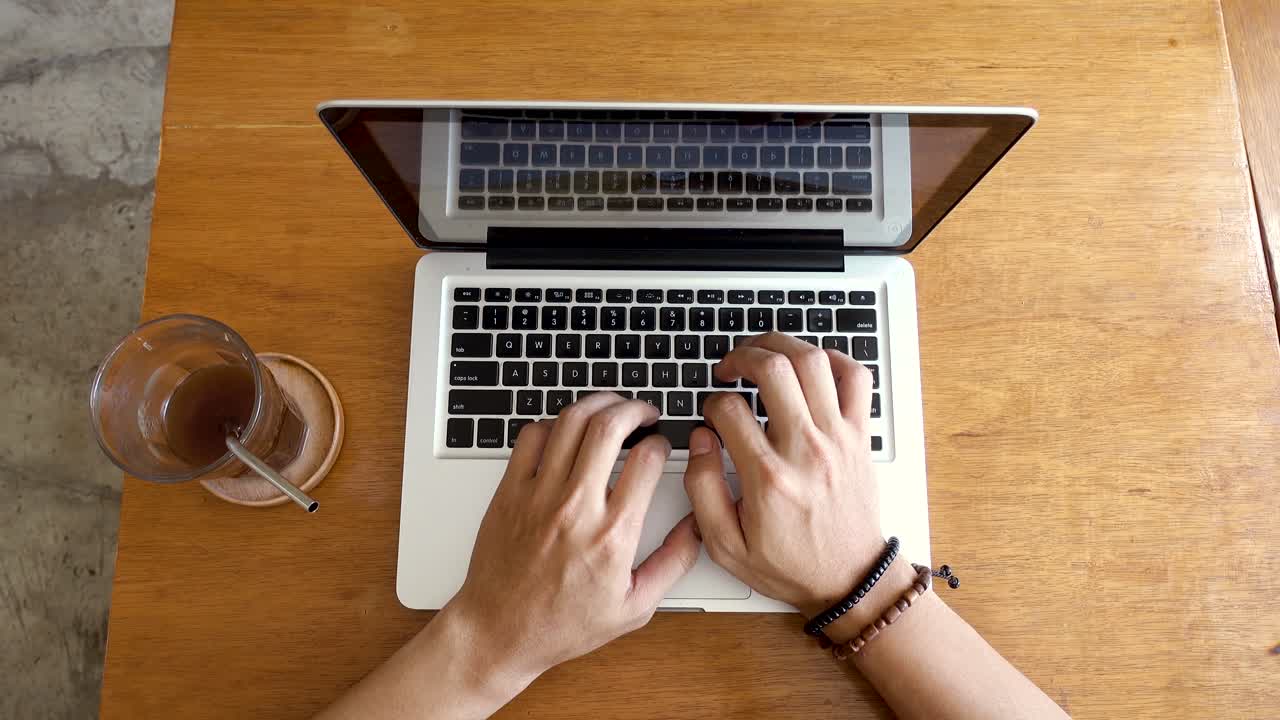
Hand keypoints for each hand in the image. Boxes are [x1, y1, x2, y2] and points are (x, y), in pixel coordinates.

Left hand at [445, 393, 700, 686]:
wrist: (500, 632)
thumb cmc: (562, 625)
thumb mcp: (634, 607)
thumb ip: (673, 563)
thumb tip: (698, 528)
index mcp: (612, 534)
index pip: (646, 459)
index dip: (661, 442)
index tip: (661, 446)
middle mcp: (576, 508)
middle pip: (609, 426)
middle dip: (634, 408)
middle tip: (643, 413)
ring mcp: (538, 496)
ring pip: (571, 421)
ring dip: (597, 404)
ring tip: (611, 408)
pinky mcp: (509, 492)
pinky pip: (531, 436)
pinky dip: (554, 423)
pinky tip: (566, 431)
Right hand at [683, 332, 885, 618]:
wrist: (850, 580)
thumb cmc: (791, 565)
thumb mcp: (726, 545)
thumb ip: (703, 489)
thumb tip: (700, 440)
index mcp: (769, 478)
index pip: (730, 410)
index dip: (711, 404)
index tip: (711, 416)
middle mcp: (806, 450)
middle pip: (773, 369)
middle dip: (741, 356)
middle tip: (729, 368)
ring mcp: (838, 438)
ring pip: (813, 361)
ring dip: (781, 346)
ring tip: (762, 354)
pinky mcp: (859, 436)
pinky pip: (856, 377)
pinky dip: (833, 358)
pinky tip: (810, 365)